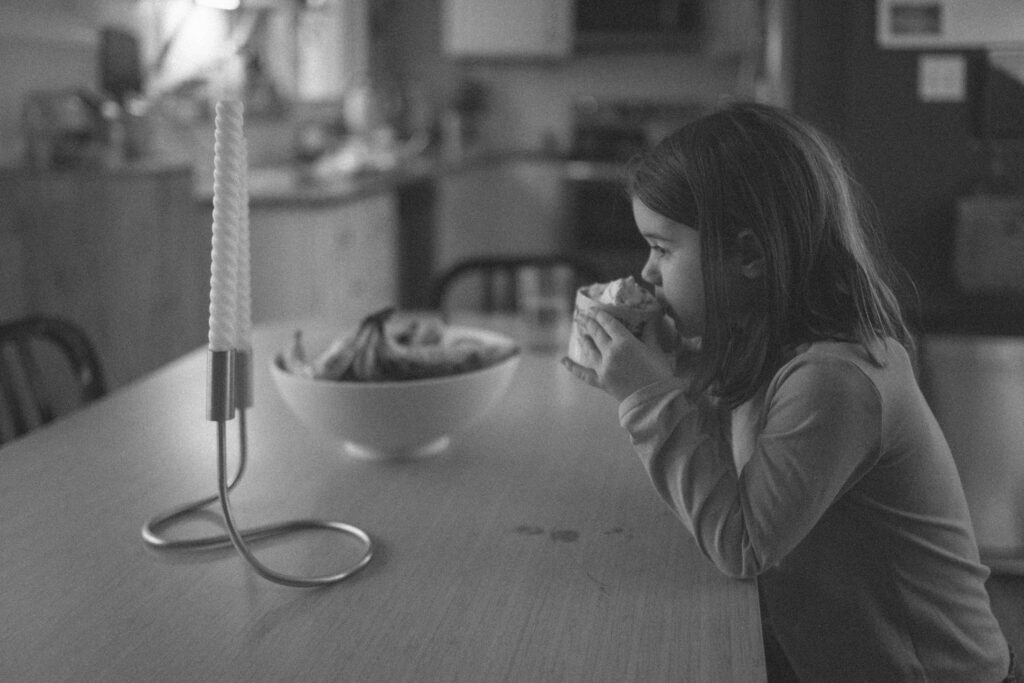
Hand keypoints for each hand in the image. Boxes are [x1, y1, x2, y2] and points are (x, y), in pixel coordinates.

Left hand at [561, 310, 676, 401]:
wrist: (655, 400)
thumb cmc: (659, 373)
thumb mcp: (656, 350)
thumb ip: (650, 333)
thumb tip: (651, 317)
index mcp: (624, 342)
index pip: (608, 323)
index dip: (600, 314)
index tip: (593, 308)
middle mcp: (610, 352)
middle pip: (596, 333)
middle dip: (588, 322)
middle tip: (581, 315)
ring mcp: (603, 368)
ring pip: (589, 350)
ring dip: (584, 340)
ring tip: (579, 333)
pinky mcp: (601, 382)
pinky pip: (583, 374)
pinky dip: (573, 367)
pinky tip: (563, 360)